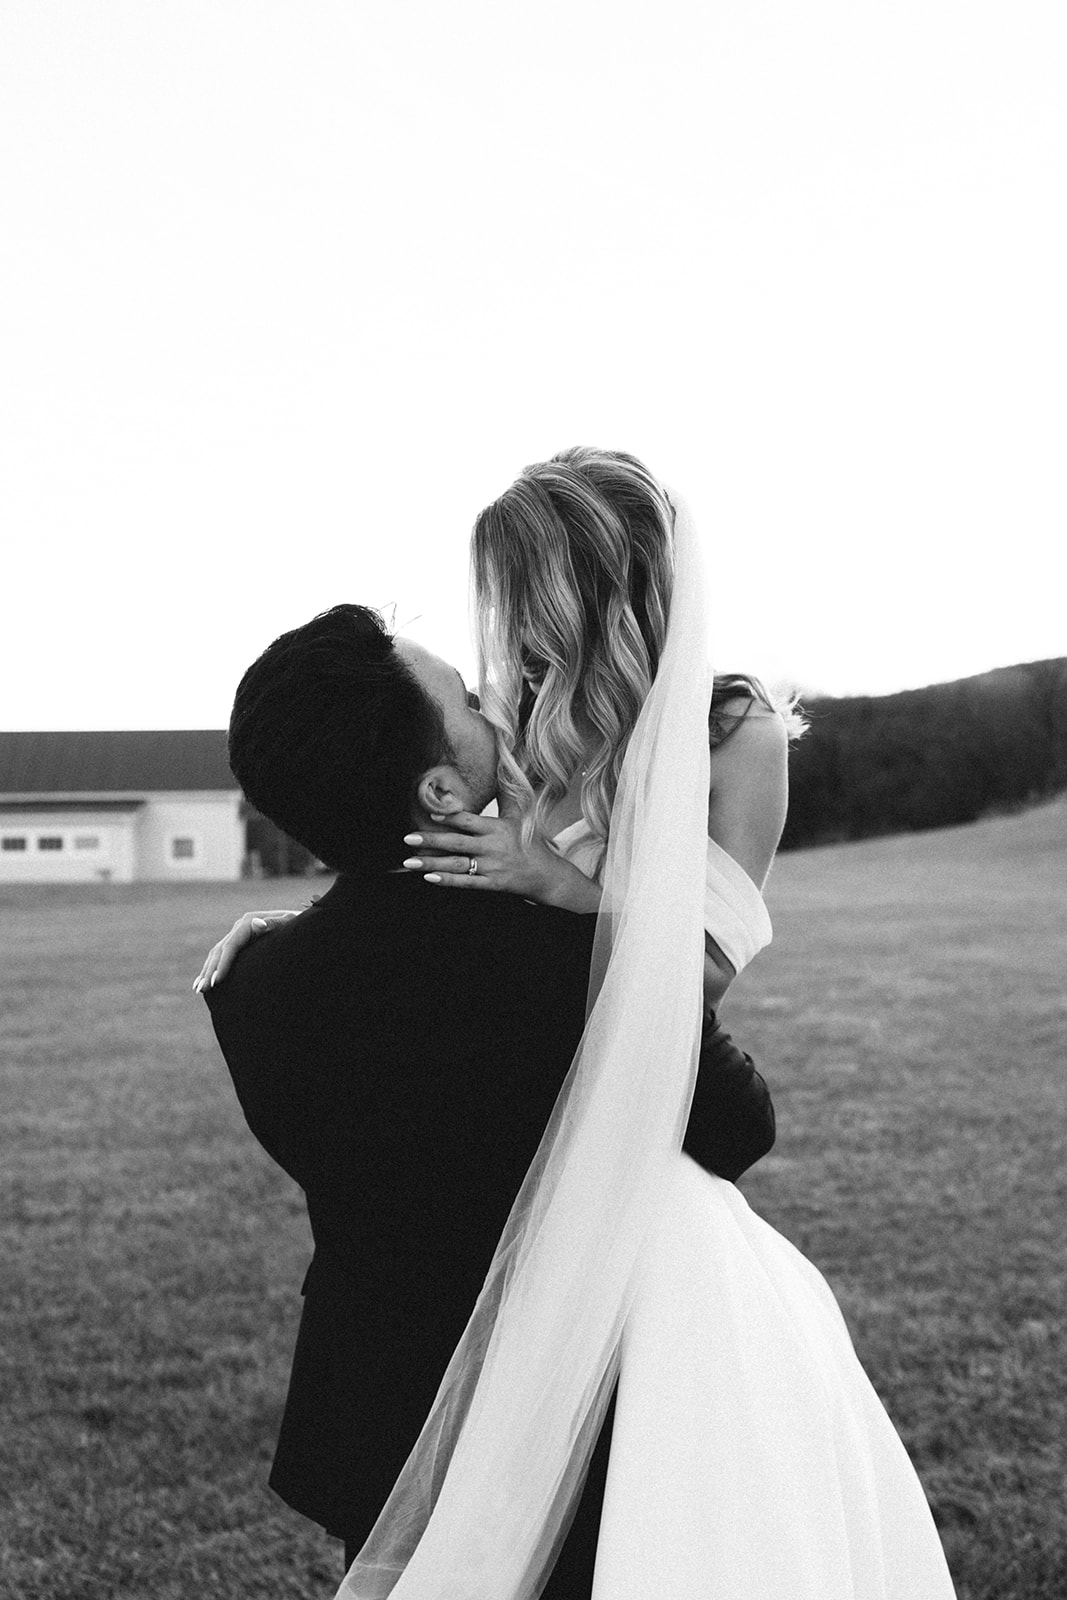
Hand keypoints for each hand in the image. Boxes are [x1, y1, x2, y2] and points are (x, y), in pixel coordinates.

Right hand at [192, 908, 300, 991]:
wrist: (304, 924)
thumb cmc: (300, 926)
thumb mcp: (291, 924)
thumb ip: (275, 923)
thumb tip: (255, 924)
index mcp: (250, 921)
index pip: (231, 944)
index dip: (223, 963)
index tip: (217, 981)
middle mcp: (241, 925)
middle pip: (220, 950)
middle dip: (210, 971)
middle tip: (203, 990)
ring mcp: (239, 932)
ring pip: (217, 953)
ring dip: (207, 971)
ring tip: (198, 989)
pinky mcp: (240, 941)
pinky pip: (221, 954)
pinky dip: (211, 968)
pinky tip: (202, 981)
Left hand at [401, 806, 600, 912]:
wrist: (547, 875)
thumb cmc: (531, 842)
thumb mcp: (520, 816)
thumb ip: (506, 795)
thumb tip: (503, 766)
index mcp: (497, 828)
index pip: (469, 820)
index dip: (450, 817)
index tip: (430, 814)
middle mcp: (492, 847)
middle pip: (457, 843)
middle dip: (431, 840)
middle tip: (407, 838)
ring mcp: (491, 867)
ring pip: (457, 865)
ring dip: (431, 863)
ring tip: (409, 861)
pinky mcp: (492, 884)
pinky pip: (466, 883)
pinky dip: (447, 881)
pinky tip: (429, 877)